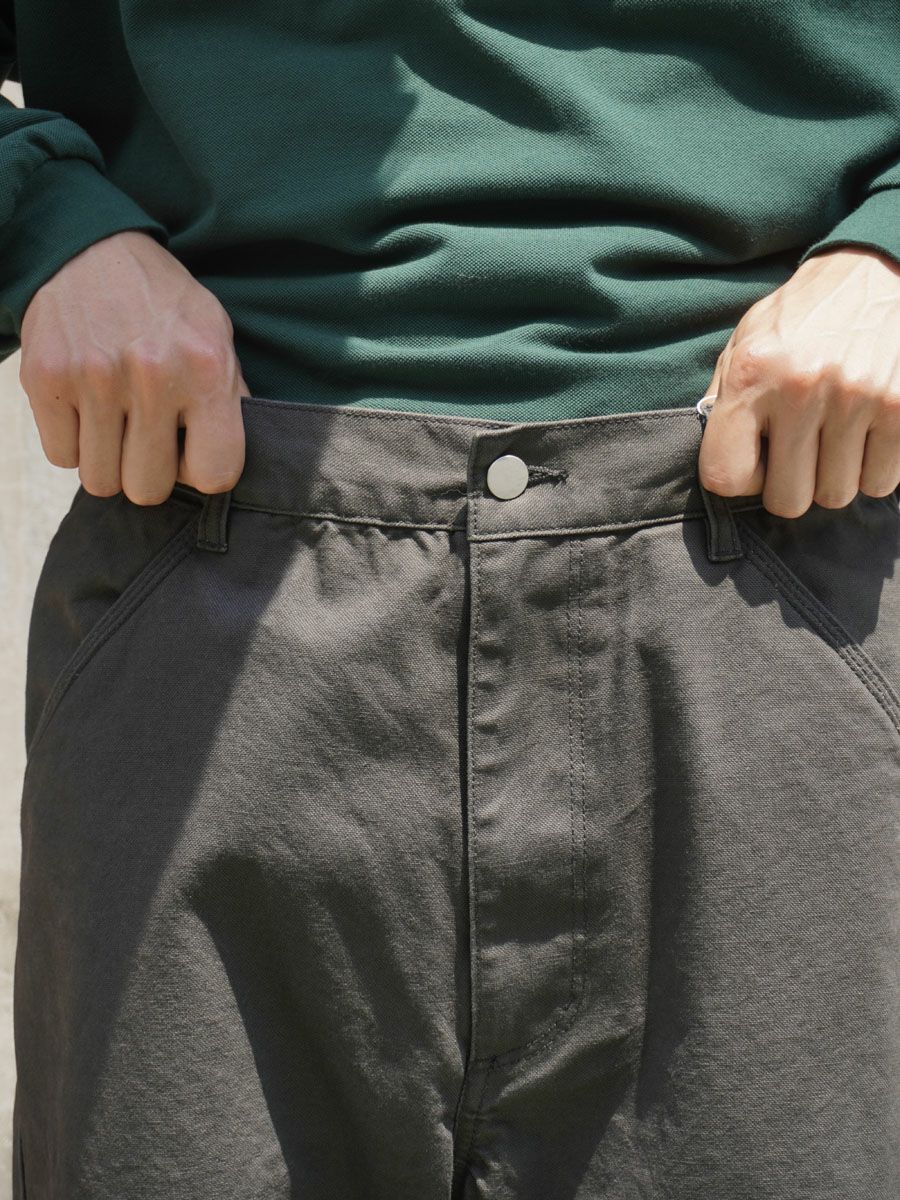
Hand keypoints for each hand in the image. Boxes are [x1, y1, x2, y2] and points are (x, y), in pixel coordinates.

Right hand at [19, 229, 247, 504]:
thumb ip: (229, 400)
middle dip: (149, 471)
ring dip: (109, 461)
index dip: (203, 471)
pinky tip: (86, 409)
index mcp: (206, 369)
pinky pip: (62, 458)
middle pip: (149, 489)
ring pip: (101, 481)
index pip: (215, 475)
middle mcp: (152, 375)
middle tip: (147, 435)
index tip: (192, 450)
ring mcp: (94, 377)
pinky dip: (74, 443)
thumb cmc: (164, 307)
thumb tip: (228, 461)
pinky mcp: (45, 378)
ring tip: (116, 421)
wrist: (89, 250)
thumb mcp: (216, 337)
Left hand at [697, 247, 899, 516]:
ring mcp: (856, 397)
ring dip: (839, 476)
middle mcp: (801, 388)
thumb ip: (724, 398)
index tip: (759, 462)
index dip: (742, 481)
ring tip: (838, 436)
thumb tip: (716, 457)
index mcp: (751, 375)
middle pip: (789, 500)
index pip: (725, 477)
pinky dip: (876, 467)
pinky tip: (868, 433)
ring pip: (839, 495)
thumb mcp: (747, 340)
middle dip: (795, 485)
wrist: (875, 269)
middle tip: (804, 453)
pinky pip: (883, 481)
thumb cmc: (803, 316)